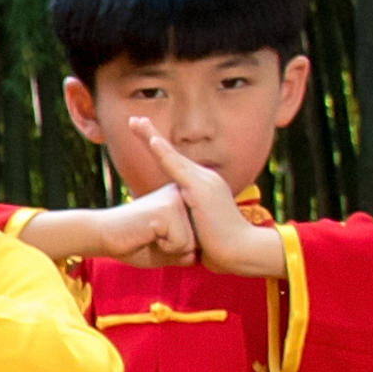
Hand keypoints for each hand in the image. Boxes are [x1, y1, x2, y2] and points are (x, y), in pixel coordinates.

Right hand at [13, 188, 196, 268]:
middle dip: (175, 250)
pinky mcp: (167, 210)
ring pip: (190, 244)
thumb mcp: (168, 250)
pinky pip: (180, 245)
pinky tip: (147, 235)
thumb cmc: (133, 244)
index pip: (198, 237)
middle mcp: (180, 194)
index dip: (177, 249)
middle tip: (151, 238)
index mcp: (181, 198)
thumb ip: (187, 251)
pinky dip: (163, 249)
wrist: (101, 236)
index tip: (155, 237)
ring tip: (149, 236)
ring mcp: (174, 200)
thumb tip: (201, 253)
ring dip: (170, 250)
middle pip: (197, 241)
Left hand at [130, 129, 286, 281]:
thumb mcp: (197, 229)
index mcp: (203, 186)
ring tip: (136, 121)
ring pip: (172, 156)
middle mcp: (204, 178)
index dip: (159, 149)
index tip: (145, 135)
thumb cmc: (217, 247)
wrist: (238, 252)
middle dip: (151, 135)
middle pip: (172, 154)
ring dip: (152, 137)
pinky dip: (164, 154)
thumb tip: (174, 225)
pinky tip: (153, 141)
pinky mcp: (200, 189)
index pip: (175, 164)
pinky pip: (178, 168)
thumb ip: (186, 220)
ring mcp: (204, 181)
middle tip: (134, 119)